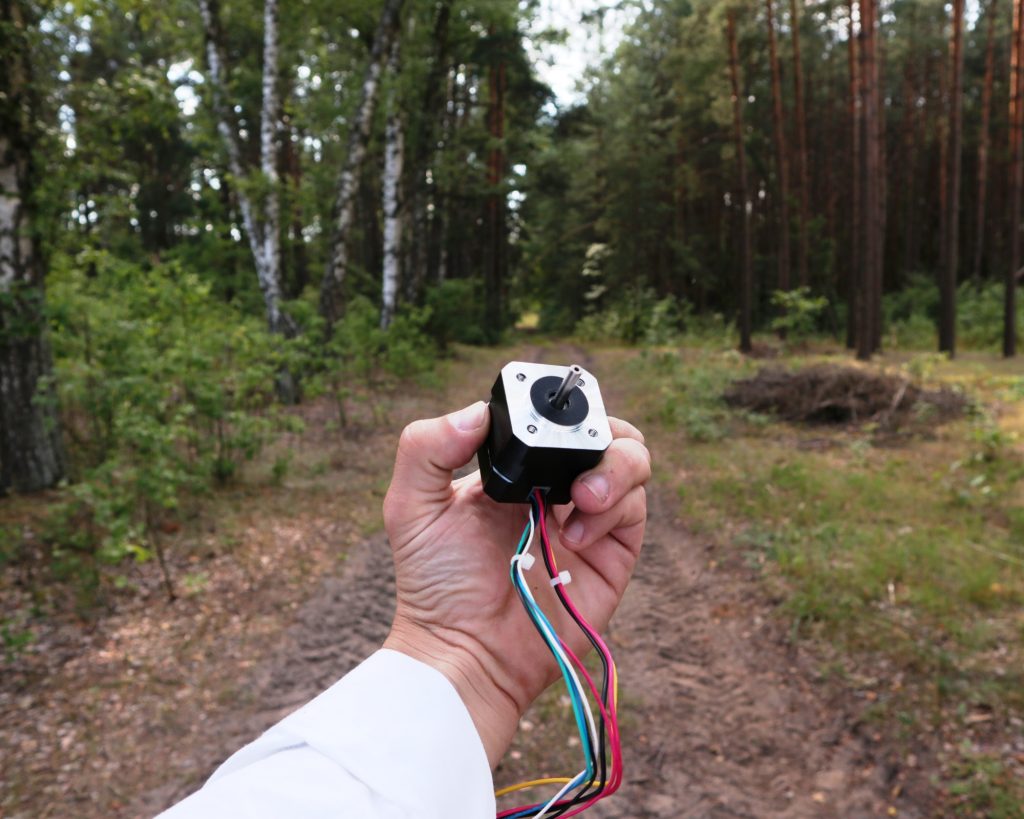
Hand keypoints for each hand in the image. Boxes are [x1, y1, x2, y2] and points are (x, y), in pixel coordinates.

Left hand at [382, 400, 649, 767]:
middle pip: (605, 429)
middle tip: (573, 455)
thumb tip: (478, 411)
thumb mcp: (411, 506)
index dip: (559, 404)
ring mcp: (588, 517)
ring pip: (633, 460)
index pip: (553, 417)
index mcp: (516, 466)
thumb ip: (427, 447)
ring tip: (580, 500)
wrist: (464, 651)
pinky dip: (613, 510)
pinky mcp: (612, 553)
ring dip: (614, 468)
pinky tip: (574, 537)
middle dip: (599, 429)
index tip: (545, 413)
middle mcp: (556, 485)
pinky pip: (635, 511)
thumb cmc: (434, 584)